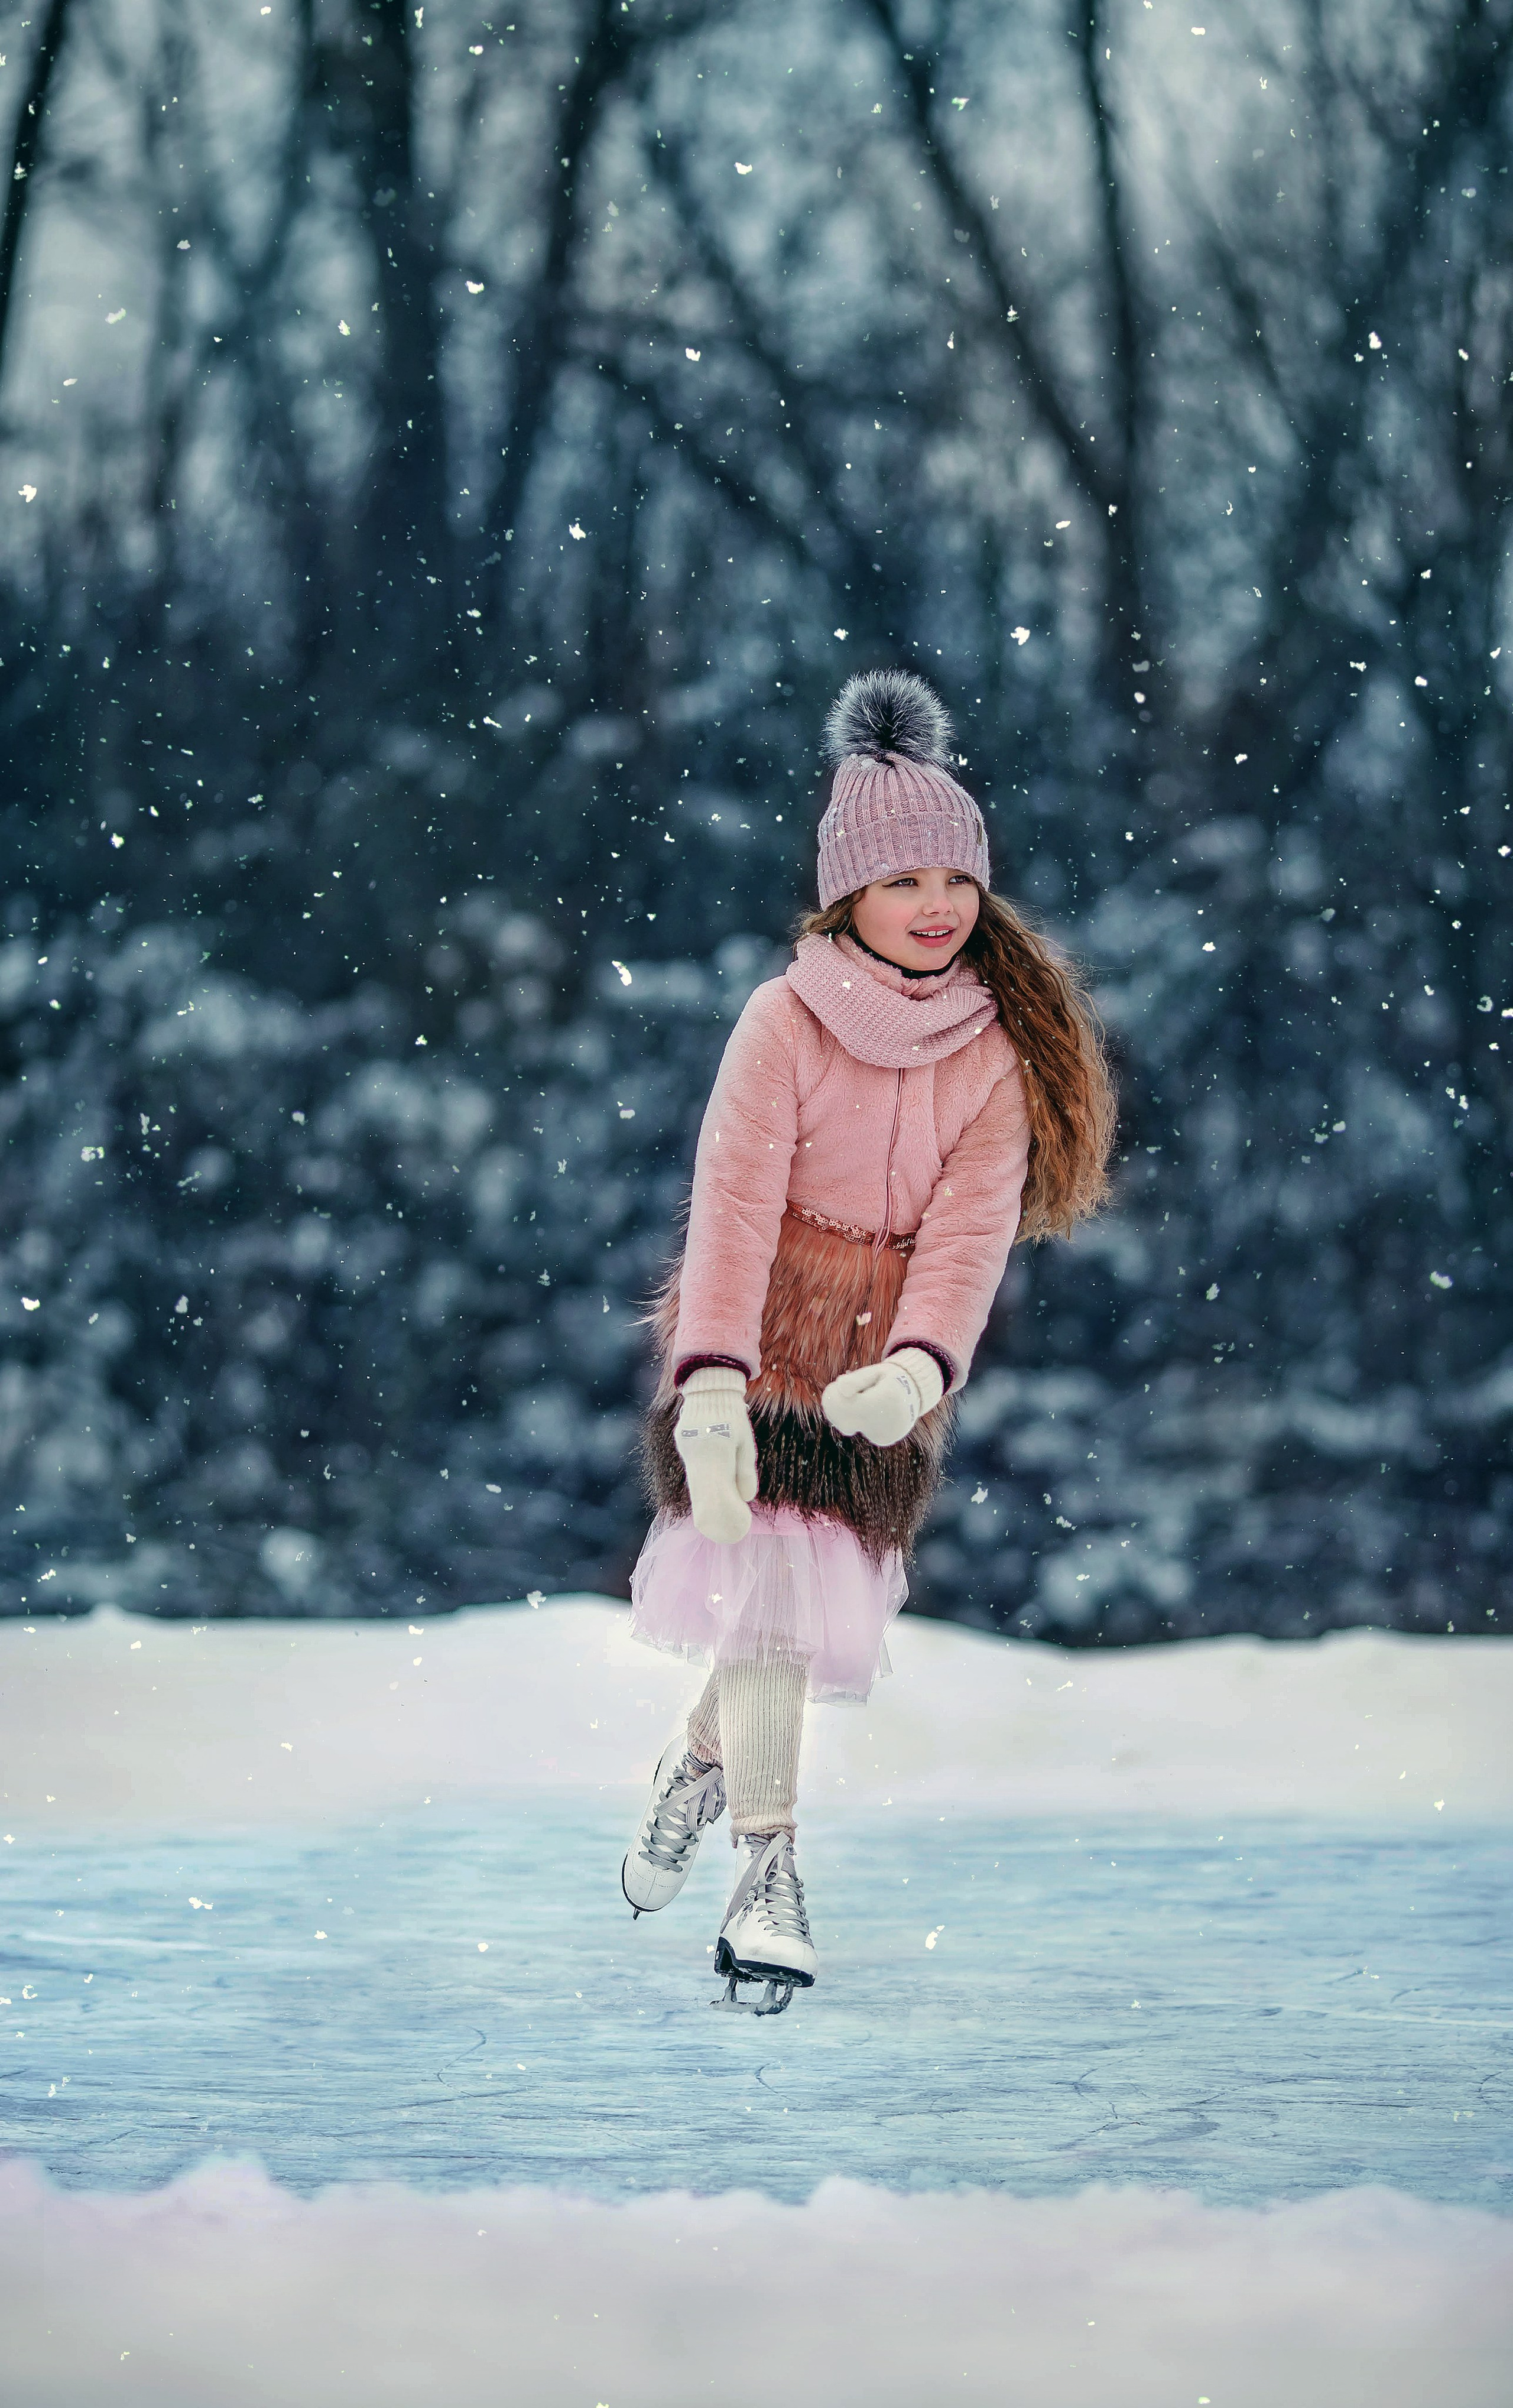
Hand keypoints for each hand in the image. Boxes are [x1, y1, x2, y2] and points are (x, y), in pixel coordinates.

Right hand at [674, 1367, 758, 1542]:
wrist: (709, 1390)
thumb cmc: (733, 1417)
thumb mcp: (745, 1442)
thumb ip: (744, 1470)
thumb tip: (746, 1498)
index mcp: (718, 1446)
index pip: (720, 1487)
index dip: (728, 1510)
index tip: (739, 1526)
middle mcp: (698, 1449)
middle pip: (703, 1492)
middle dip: (715, 1516)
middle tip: (728, 1534)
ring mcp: (687, 1447)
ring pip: (696, 1485)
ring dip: (707, 1506)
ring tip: (718, 1523)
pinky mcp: (682, 1446)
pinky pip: (693, 1474)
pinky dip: (702, 1490)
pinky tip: (710, 1501)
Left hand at [822, 1347, 945, 1446]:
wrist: (915, 1395)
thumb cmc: (890, 1380)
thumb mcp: (875, 1372)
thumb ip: (857, 1379)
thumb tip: (840, 1388)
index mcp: (887, 1398)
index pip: (846, 1404)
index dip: (833, 1395)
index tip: (835, 1386)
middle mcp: (888, 1420)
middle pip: (844, 1420)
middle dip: (837, 1406)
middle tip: (840, 1392)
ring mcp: (887, 1433)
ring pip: (849, 1426)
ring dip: (849, 1413)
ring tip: (864, 1400)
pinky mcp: (884, 1440)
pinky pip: (860, 1429)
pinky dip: (860, 1421)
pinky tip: (871, 1412)